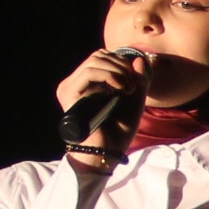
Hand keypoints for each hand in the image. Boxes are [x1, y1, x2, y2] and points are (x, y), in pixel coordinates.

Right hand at [54, 47, 149, 167]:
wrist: (108, 152)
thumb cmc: (118, 132)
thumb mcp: (134, 101)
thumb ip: (139, 80)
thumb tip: (139, 57)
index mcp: (87, 84)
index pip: (101, 58)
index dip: (121, 63)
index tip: (135, 81)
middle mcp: (75, 84)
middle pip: (98, 56)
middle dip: (121, 65)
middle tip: (132, 85)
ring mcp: (70, 88)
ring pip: (95, 61)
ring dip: (118, 70)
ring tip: (128, 89)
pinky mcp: (69, 94)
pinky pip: (90, 72)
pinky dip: (110, 75)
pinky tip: (121, 88)